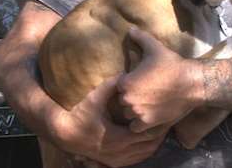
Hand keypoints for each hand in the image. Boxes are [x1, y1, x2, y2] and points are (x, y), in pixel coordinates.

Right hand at [50, 75, 164, 166]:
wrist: (63, 134)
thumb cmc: (80, 114)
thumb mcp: (95, 97)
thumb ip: (112, 85)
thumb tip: (125, 72)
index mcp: (120, 137)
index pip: (148, 134)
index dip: (159, 125)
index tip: (166, 114)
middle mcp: (120, 152)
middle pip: (150, 146)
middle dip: (159, 134)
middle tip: (168, 121)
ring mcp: (117, 160)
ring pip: (143, 155)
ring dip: (153, 144)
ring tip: (160, 131)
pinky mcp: (112, 163)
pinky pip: (135, 160)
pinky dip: (143, 152)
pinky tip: (146, 143)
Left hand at [117, 27, 203, 132]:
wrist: (191, 83)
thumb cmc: (172, 64)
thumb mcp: (155, 48)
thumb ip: (140, 37)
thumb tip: (130, 29)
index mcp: (126, 82)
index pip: (119, 86)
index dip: (128, 84)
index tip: (139, 82)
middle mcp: (129, 99)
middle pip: (122, 101)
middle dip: (130, 98)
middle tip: (144, 93)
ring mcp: (139, 113)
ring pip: (128, 115)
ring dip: (134, 112)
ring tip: (146, 104)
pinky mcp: (149, 123)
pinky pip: (135, 128)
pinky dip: (139, 124)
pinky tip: (148, 116)